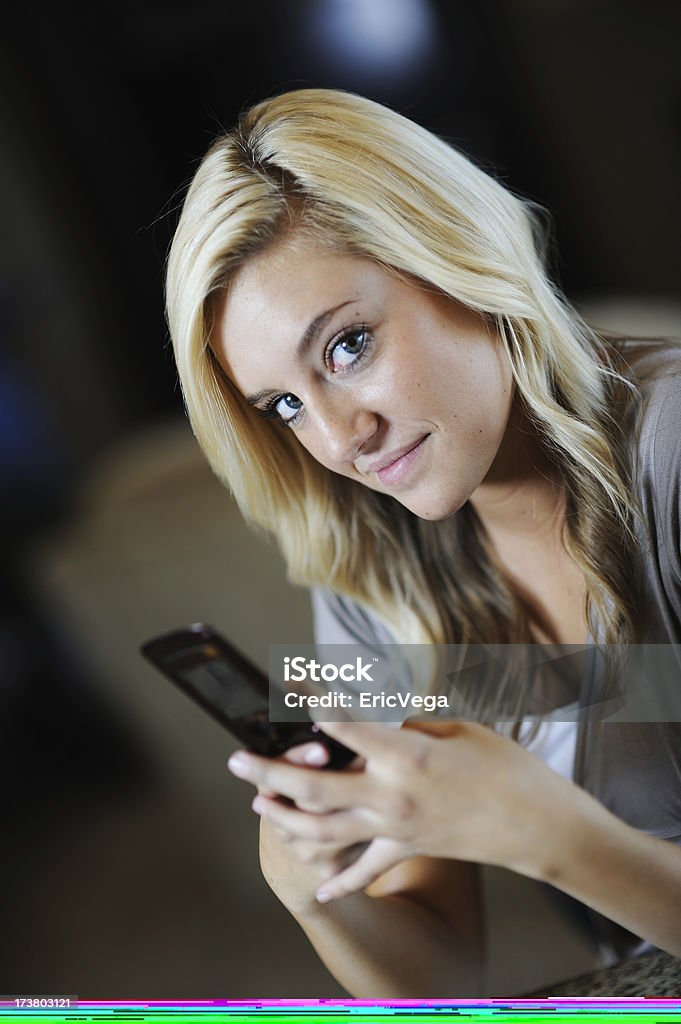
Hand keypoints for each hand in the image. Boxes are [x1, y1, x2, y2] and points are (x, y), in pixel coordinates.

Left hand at [229, 719, 575, 902]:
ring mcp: (395, 828)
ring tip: (260, 804)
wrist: (536, 824)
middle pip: (313, 787)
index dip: (309, 702)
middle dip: (268, 772)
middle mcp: (391, 795)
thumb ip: (409, 729)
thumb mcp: (456, 730)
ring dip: (286, 818)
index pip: (343, 724)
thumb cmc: (505, 766)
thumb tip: (378, 729)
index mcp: (404, 755)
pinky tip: (319, 888)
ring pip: (324, 830)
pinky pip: (363, 868)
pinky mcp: (406, 849)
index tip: (284, 685)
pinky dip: (339, 878)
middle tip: (235, 759)